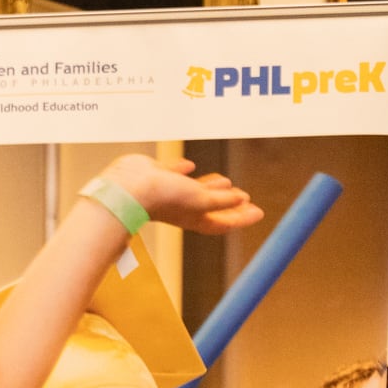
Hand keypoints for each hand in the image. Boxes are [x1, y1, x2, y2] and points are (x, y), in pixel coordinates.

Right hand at [104, 154, 263, 235]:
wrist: (128, 188)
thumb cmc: (164, 198)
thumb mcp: (201, 201)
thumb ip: (223, 201)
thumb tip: (242, 199)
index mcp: (193, 218)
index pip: (223, 221)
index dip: (242, 218)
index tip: (259, 212)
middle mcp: (181, 206)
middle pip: (211, 207)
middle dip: (229, 202)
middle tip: (245, 197)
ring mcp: (168, 191)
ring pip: (194, 190)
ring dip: (211, 186)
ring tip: (223, 181)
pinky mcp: (156, 176)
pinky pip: (173, 173)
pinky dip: (183, 170)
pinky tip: (189, 166)